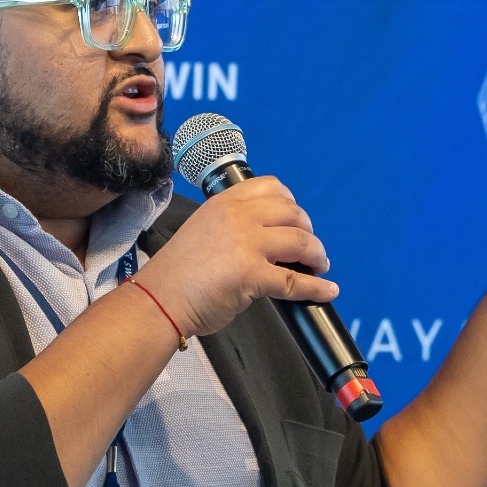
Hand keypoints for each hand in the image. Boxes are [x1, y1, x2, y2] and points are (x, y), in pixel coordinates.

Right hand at [136, 175, 336, 338]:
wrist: (159, 298)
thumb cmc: (178, 273)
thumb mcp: (204, 230)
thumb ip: (233, 227)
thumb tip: (268, 241)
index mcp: (225, 202)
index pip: (272, 188)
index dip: (293, 204)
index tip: (298, 220)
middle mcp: (238, 217)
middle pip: (294, 214)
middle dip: (309, 233)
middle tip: (311, 251)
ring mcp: (246, 243)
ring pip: (301, 242)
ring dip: (317, 256)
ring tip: (319, 267)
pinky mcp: (252, 274)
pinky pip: (295, 280)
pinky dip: (317, 287)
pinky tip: (328, 291)